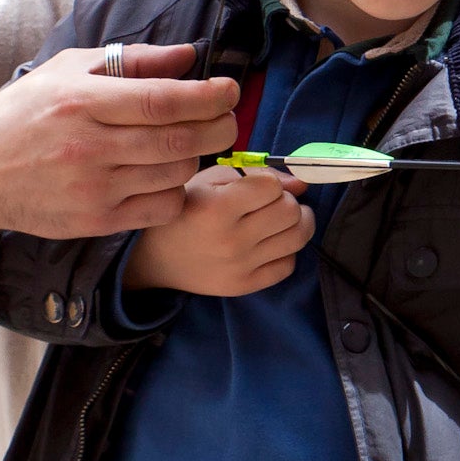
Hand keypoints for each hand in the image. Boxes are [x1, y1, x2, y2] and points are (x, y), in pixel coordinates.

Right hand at [0, 44, 241, 270]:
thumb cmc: (26, 114)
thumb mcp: (68, 71)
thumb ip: (132, 61)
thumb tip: (190, 56)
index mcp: (81, 102)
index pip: (162, 100)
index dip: (208, 96)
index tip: (229, 89)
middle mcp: (87, 147)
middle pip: (179, 141)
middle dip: (218, 128)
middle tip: (226, 119)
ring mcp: (93, 189)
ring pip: (176, 174)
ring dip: (195, 158)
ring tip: (188, 144)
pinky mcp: (96, 221)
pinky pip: (162, 207)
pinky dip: (176, 190)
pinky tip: (165, 175)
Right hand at [122, 165, 312, 296]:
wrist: (158, 259)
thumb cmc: (185, 211)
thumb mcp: (208, 181)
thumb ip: (255, 174)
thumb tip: (301, 184)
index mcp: (215, 208)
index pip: (272, 186)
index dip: (269, 182)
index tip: (259, 186)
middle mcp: (230, 240)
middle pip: (290, 211)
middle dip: (287, 200)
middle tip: (273, 202)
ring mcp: (239, 266)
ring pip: (298, 237)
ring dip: (297, 223)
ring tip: (282, 219)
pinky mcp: (244, 286)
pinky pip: (288, 265)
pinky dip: (287, 250)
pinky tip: (271, 243)